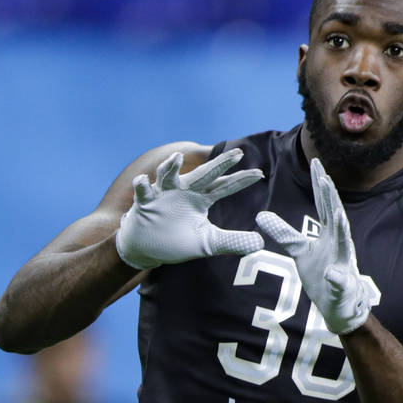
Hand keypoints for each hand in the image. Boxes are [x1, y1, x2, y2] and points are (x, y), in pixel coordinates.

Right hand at [115, 149, 264, 269]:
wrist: (148, 249)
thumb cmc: (177, 241)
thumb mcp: (208, 243)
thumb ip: (233, 241)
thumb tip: (260, 243)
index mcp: (200, 199)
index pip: (224, 187)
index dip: (240, 180)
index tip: (260, 174)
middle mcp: (184, 192)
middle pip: (204, 175)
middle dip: (220, 163)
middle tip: (238, 153)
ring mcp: (164, 195)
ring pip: (168, 176)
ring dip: (171, 166)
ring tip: (177, 156)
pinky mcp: (145, 203)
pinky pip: (142, 192)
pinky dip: (142, 185)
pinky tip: (143, 180)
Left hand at [255, 158, 371, 334]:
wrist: (340, 304)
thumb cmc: (323, 275)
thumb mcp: (298, 251)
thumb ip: (284, 233)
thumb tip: (260, 215)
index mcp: (328, 233)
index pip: (324, 204)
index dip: (320, 184)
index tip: (315, 162)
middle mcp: (339, 243)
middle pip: (335, 214)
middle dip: (329, 195)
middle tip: (323, 173)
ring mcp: (343, 264)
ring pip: (343, 242)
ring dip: (340, 227)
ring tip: (336, 212)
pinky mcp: (342, 287)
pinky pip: (339, 281)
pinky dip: (337, 277)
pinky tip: (332, 272)